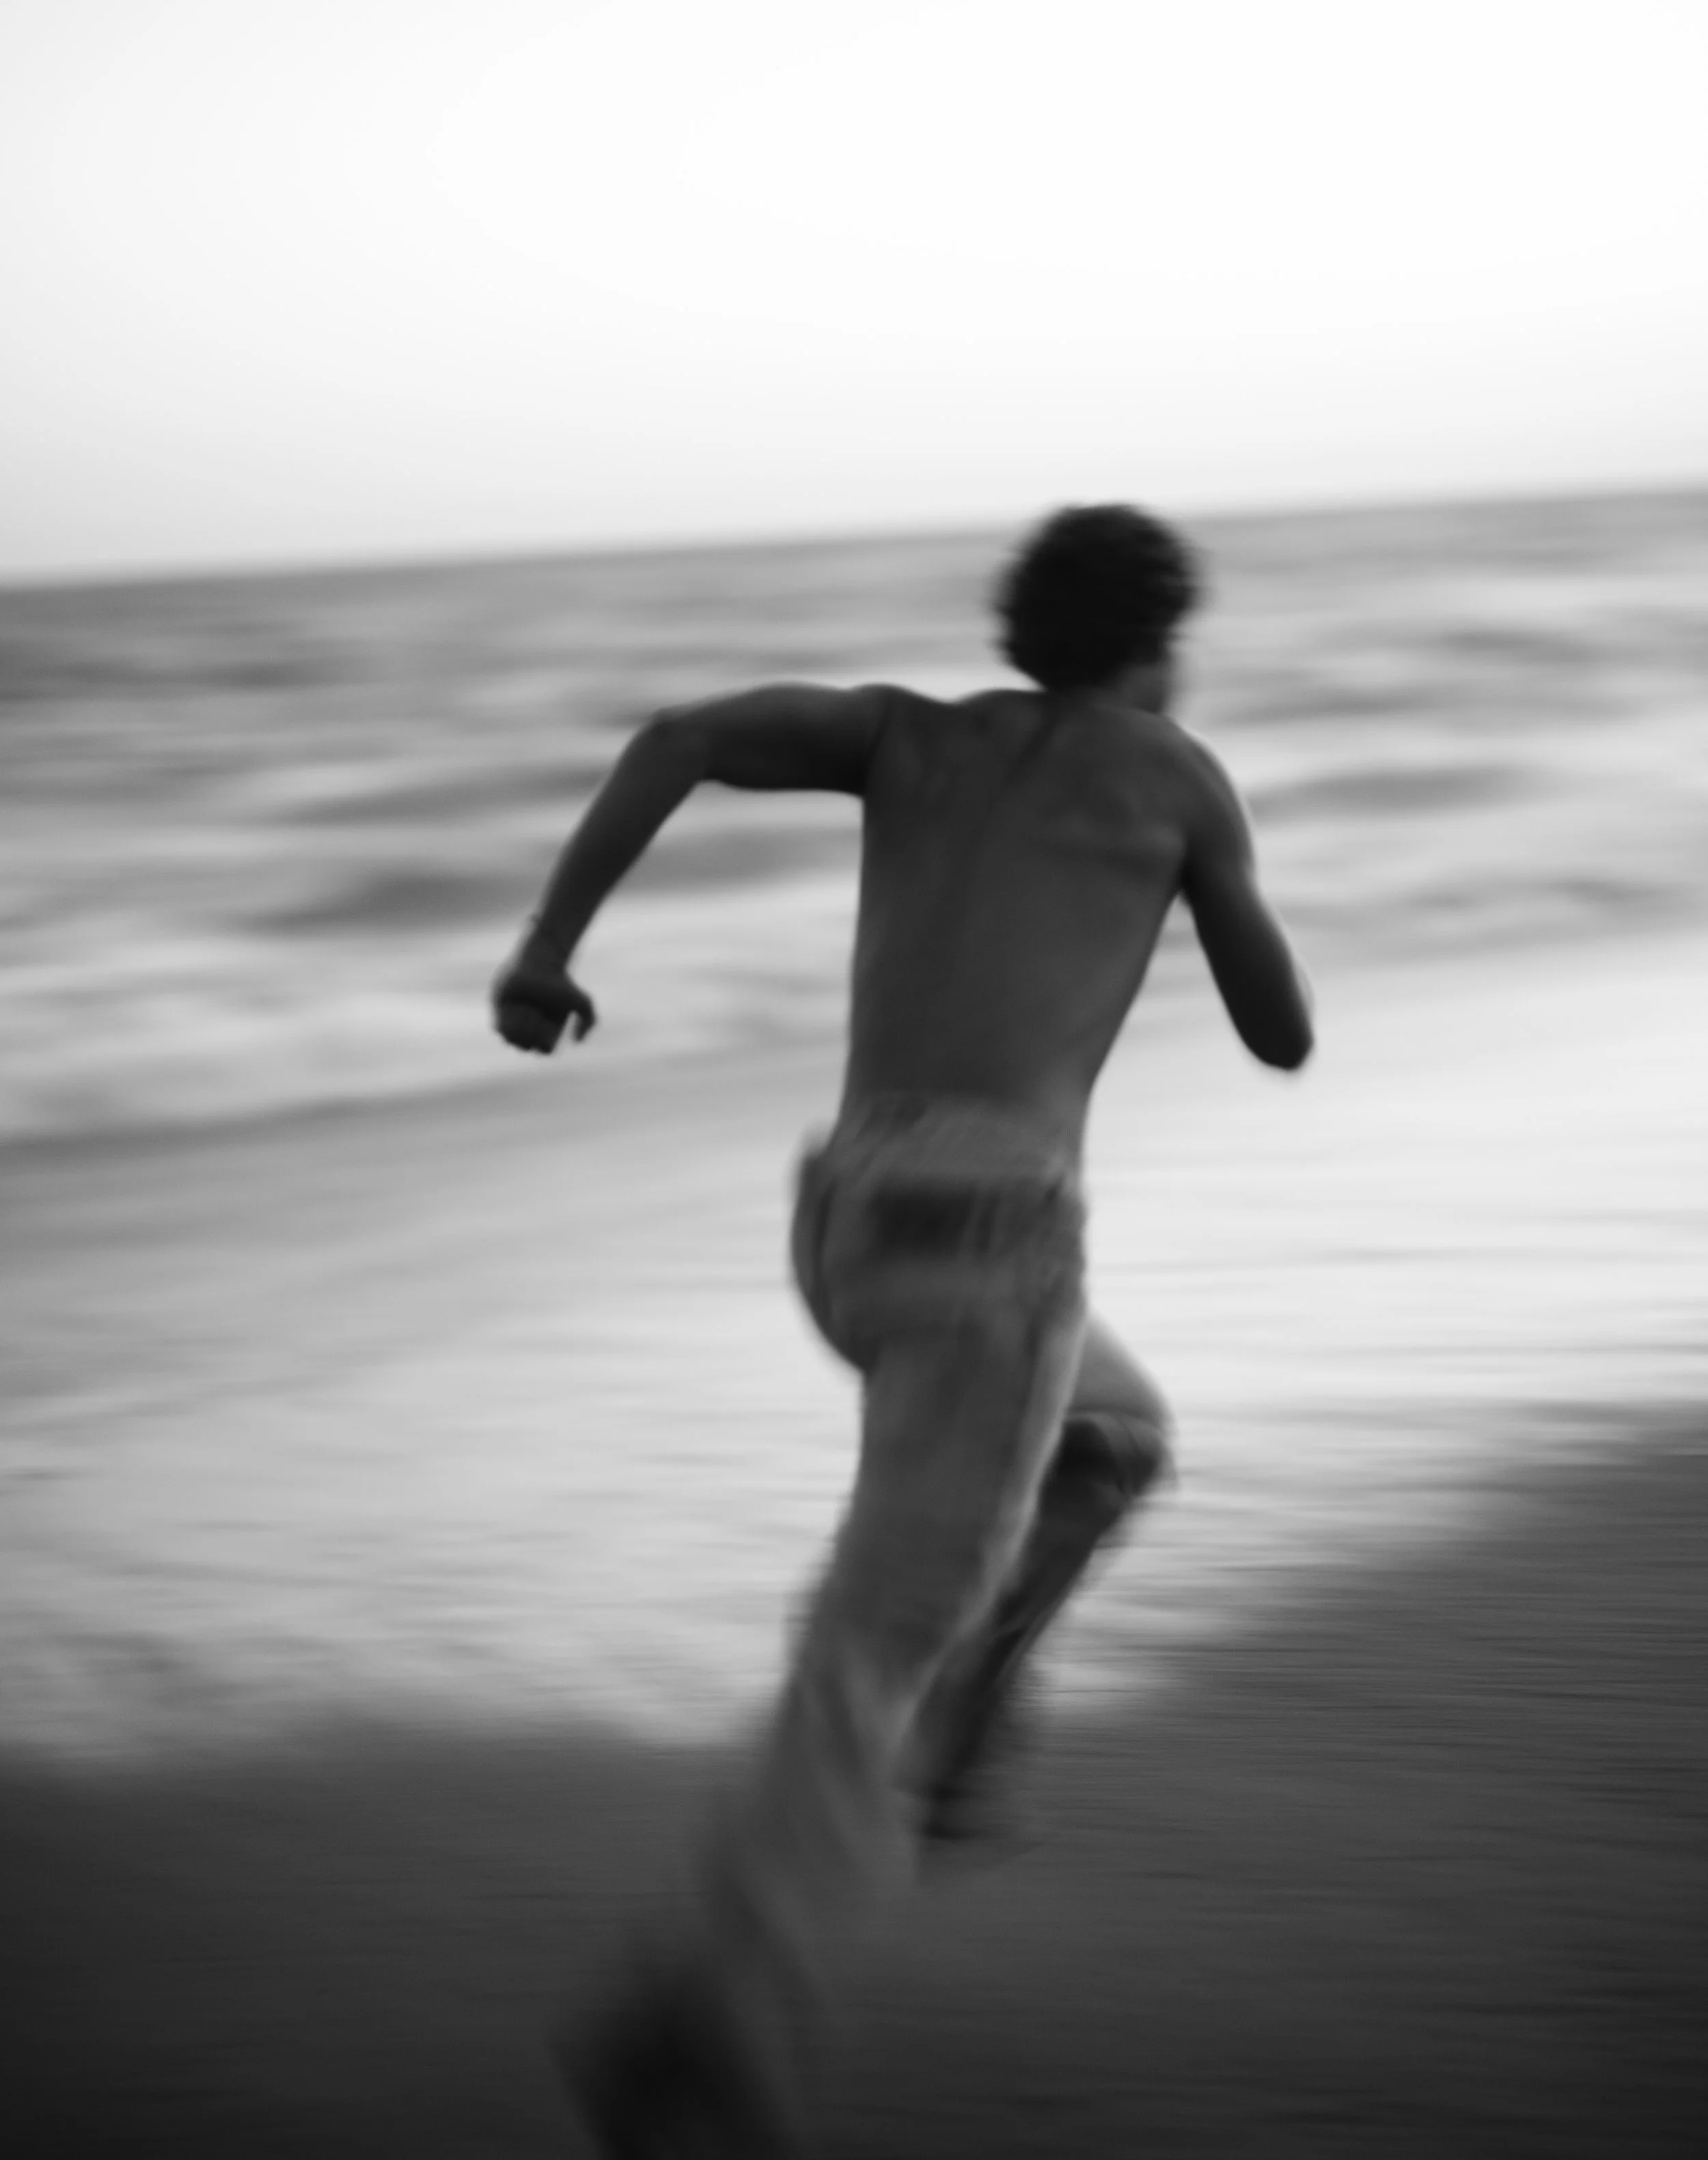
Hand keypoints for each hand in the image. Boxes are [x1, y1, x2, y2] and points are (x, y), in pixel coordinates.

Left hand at [491, 932, 595, 1054]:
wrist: (540, 962)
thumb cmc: (561, 982)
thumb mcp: (583, 1002)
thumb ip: (589, 1022)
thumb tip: (576, 1041)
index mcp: (548, 1029)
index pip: (543, 1048)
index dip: (545, 1038)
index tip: (549, 1020)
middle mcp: (530, 1027)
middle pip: (526, 1046)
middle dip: (532, 1030)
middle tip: (536, 1010)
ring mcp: (513, 1020)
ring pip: (510, 1040)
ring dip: (519, 1026)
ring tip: (525, 1008)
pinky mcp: (498, 1010)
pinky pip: (497, 1028)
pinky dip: (506, 1021)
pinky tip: (514, 1006)